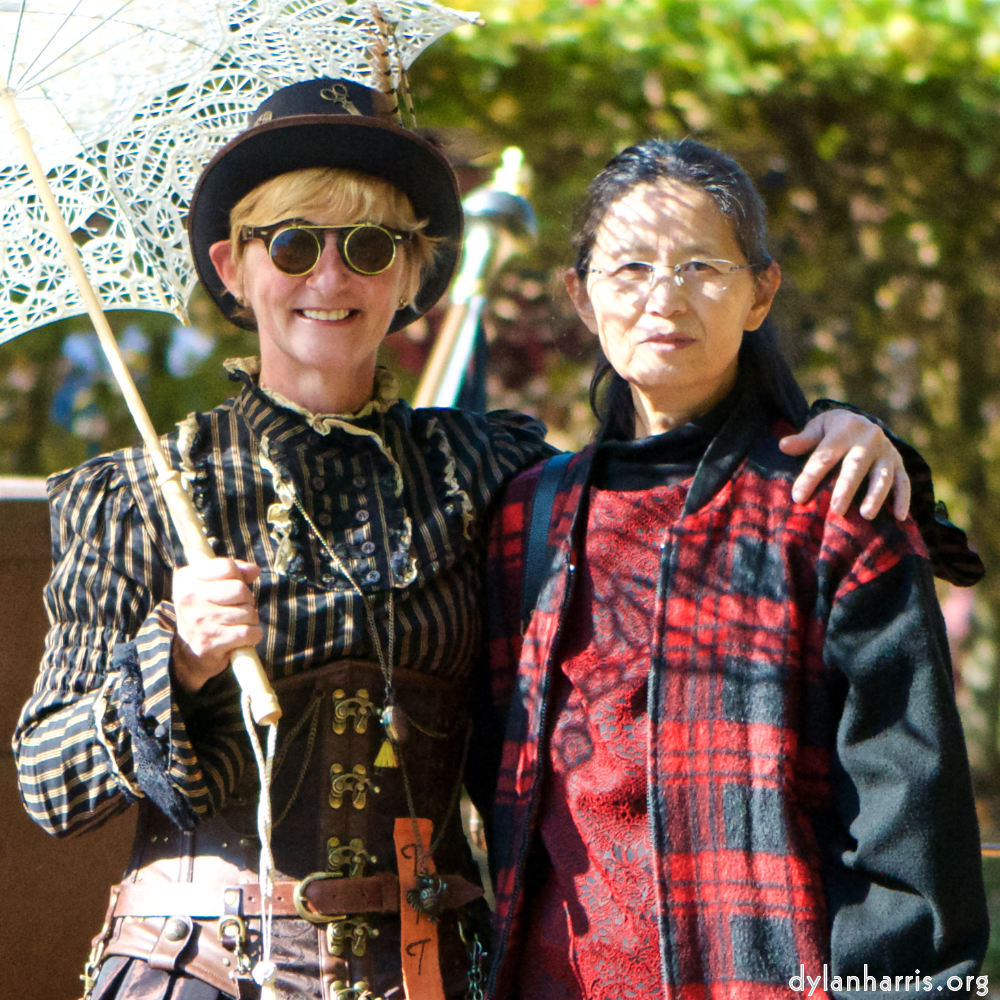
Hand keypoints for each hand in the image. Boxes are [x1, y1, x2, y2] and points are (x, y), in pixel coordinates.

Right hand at [171, 558, 262, 693]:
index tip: (234, 585)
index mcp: (186, 579)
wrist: (188, 653)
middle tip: (240, 607)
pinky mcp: (210, 643)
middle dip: (248, 599)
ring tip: (238, 622)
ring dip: (251, 618)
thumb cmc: (207, 612)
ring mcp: (199, 621)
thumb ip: (235, 572)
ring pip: (247, 612)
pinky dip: (254, 635)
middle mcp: (189, 598)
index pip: (227, 567)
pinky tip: (243, 636)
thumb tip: (254, 570)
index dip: (239, 576)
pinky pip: (249, 632)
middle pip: (240, 589)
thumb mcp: (211, 586)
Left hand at [779, 410, 910, 520]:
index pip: (824, 456)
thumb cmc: (833, 431)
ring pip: (882, 476)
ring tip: (866, 515)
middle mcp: (868, 439)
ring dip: (876, 496)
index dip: (811, 477)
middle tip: (836, 509)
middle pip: (855, 466)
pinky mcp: (899, 463)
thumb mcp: (818, 428)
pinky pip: (904, 481)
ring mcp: (886, 452)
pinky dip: (904, 498)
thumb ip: (803, 440)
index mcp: (844, 430)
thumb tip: (783, 446)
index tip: (798, 497)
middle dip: (846, 488)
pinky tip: (900, 517)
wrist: (862, 421)